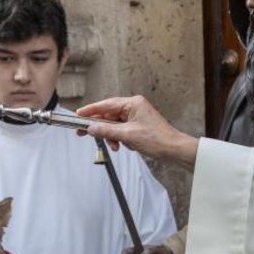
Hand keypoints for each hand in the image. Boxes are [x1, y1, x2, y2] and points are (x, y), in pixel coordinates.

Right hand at [74, 95, 198, 167]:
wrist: (174, 150)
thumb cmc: (157, 139)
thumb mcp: (128, 135)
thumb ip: (107, 131)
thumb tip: (91, 128)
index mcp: (133, 103)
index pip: (106, 104)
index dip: (91, 110)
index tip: (78, 115)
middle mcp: (134, 107)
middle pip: (109, 115)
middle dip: (100, 127)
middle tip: (84, 133)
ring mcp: (136, 118)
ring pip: (115, 125)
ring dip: (112, 136)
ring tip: (115, 146)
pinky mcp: (138, 127)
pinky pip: (122, 131)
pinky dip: (120, 139)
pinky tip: (124, 146)